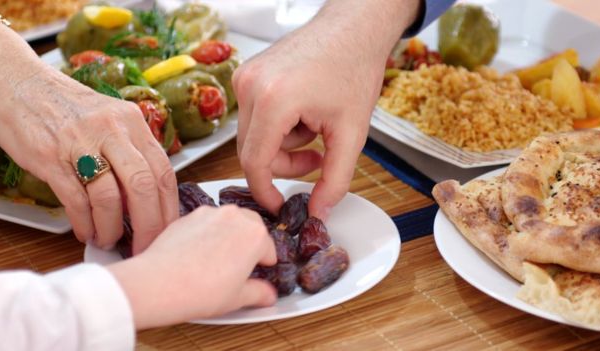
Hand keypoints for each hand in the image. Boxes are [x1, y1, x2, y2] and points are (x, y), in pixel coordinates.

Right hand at [0, 63, 177, 253]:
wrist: (20, 86)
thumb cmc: (69, 109)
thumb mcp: (111, 120)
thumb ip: (132, 153)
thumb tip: (149, 198)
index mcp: (132, 121)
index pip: (164, 171)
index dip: (168, 207)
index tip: (168, 230)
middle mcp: (111, 129)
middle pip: (143, 185)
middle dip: (148, 224)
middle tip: (145, 245)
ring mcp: (80, 142)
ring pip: (109, 196)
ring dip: (111, 227)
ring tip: (108, 240)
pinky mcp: (51, 156)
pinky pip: (75, 199)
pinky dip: (84, 222)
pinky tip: (86, 231)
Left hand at [108, 205, 276, 328]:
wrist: (159, 284)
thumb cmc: (200, 290)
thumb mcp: (238, 298)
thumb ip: (260, 293)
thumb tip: (267, 294)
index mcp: (256, 235)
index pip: (270, 250)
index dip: (264, 265)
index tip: (256, 275)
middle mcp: (235, 216)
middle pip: (252, 227)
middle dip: (249, 244)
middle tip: (238, 266)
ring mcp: (210, 213)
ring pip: (228, 221)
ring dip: (228, 235)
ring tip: (216, 260)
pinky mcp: (188, 215)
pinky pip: (206, 222)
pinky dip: (206, 233)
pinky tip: (196, 255)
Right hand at [233, 25, 384, 219]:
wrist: (352, 28)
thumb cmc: (354, 68)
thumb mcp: (351, 132)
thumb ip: (335, 179)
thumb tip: (319, 211)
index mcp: (273, 100)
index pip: (255, 163)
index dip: (266, 191)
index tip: (280, 205)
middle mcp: (250, 86)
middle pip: (252, 151)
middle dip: (285, 164)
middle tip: (318, 158)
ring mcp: (245, 77)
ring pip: (254, 136)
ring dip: (284, 143)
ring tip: (316, 125)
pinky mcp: (247, 73)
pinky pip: (255, 116)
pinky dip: (278, 124)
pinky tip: (304, 110)